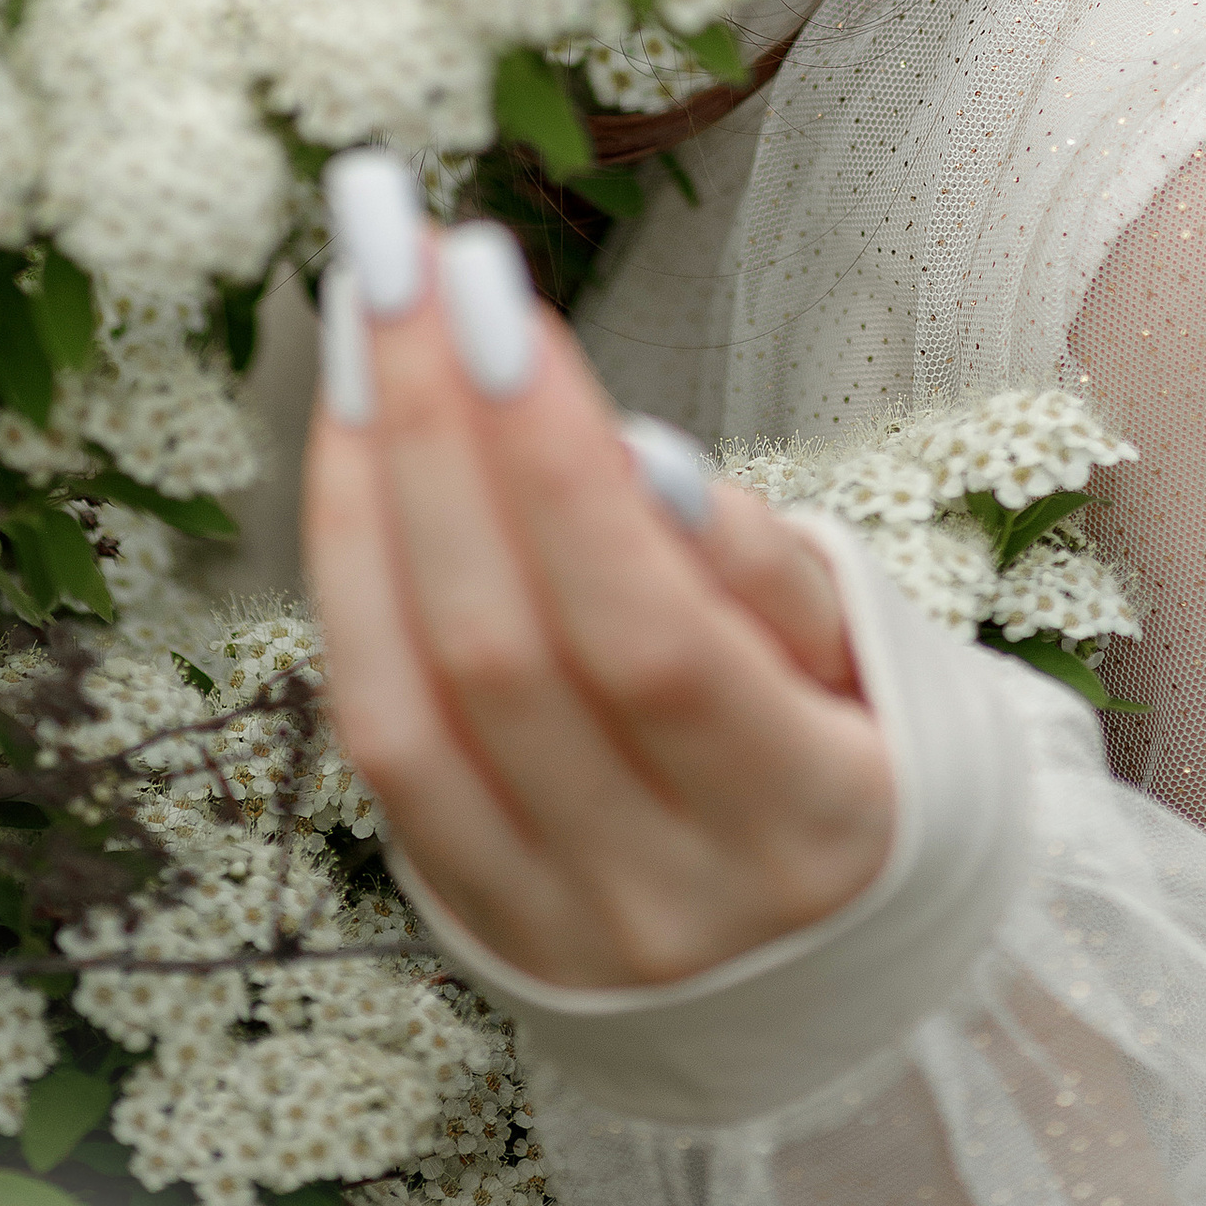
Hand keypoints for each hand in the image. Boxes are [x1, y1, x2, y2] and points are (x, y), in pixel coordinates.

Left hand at [301, 153, 896, 991]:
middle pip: (504, 650)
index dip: (549, 455)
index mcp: (811, 823)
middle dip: (434, 421)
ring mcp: (558, 929)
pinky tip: (350, 441)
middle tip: (395, 251)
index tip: (486, 284)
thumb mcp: (857, 644)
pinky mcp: (472, 922)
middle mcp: (671, 900)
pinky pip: (376, 741)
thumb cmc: (849, 740)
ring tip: (361, 314)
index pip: (646, 632)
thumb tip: (639, 463)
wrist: (825, 954)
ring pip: (411, 697)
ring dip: (369, 480)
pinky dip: (348, 579)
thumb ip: (754, 564)